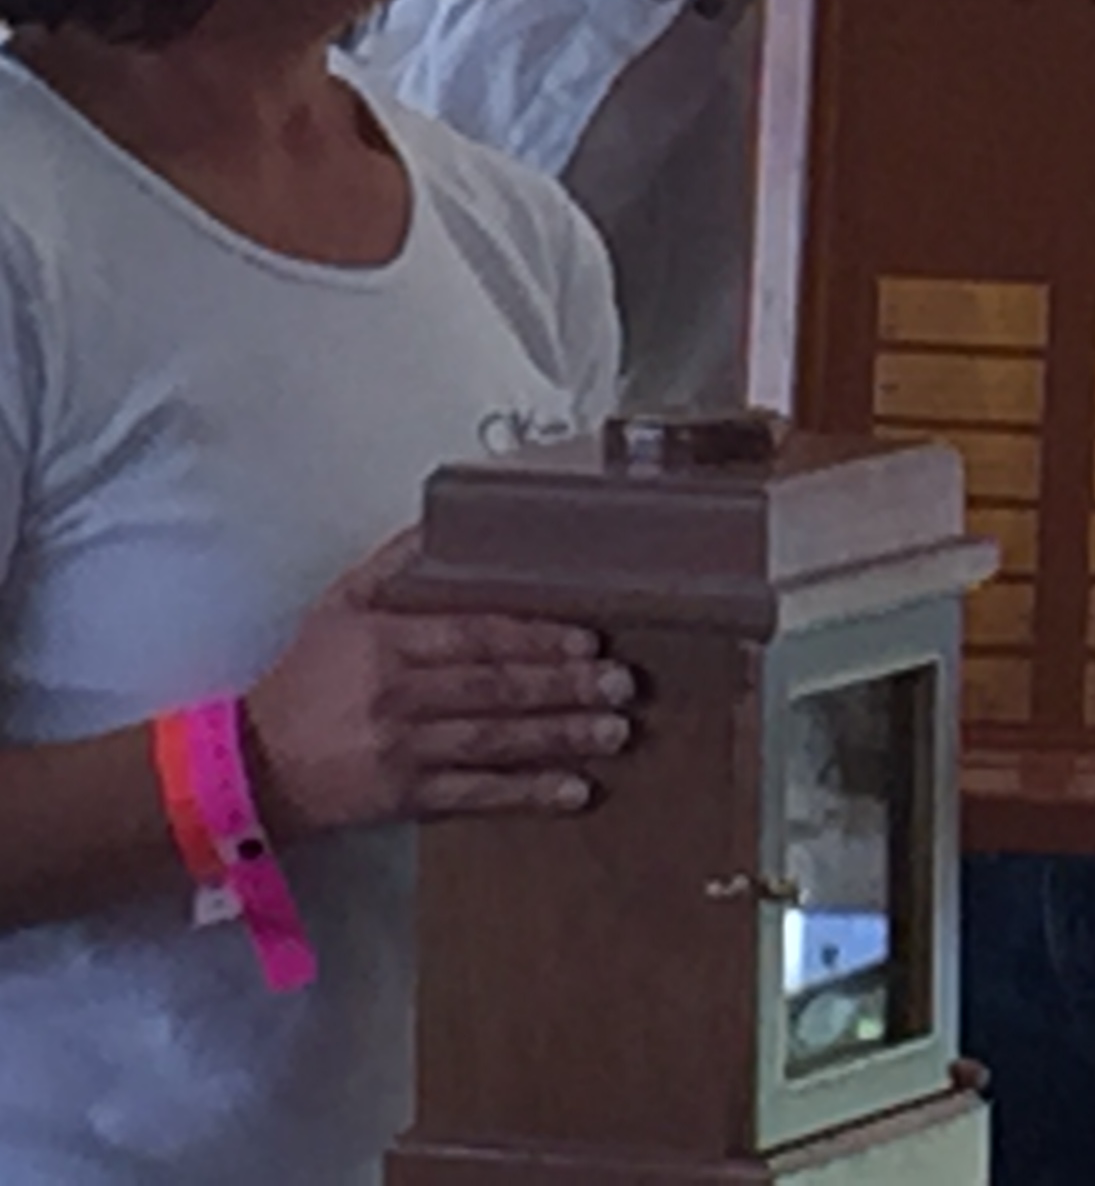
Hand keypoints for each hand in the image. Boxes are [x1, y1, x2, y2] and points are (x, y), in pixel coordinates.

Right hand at [243, 534, 634, 834]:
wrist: (246, 767)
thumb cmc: (302, 679)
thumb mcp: (338, 607)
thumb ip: (395, 564)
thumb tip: (447, 522)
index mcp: (386, 642)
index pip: (474, 635)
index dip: (535, 637)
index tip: (588, 639)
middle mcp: (397, 695)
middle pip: (495, 688)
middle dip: (565, 686)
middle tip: (622, 684)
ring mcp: (401, 751)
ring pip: (494, 741)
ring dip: (560, 737)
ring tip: (614, 732)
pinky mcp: (402, 798)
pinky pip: (476, 795)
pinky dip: (527, 793)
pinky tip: (574, 790)